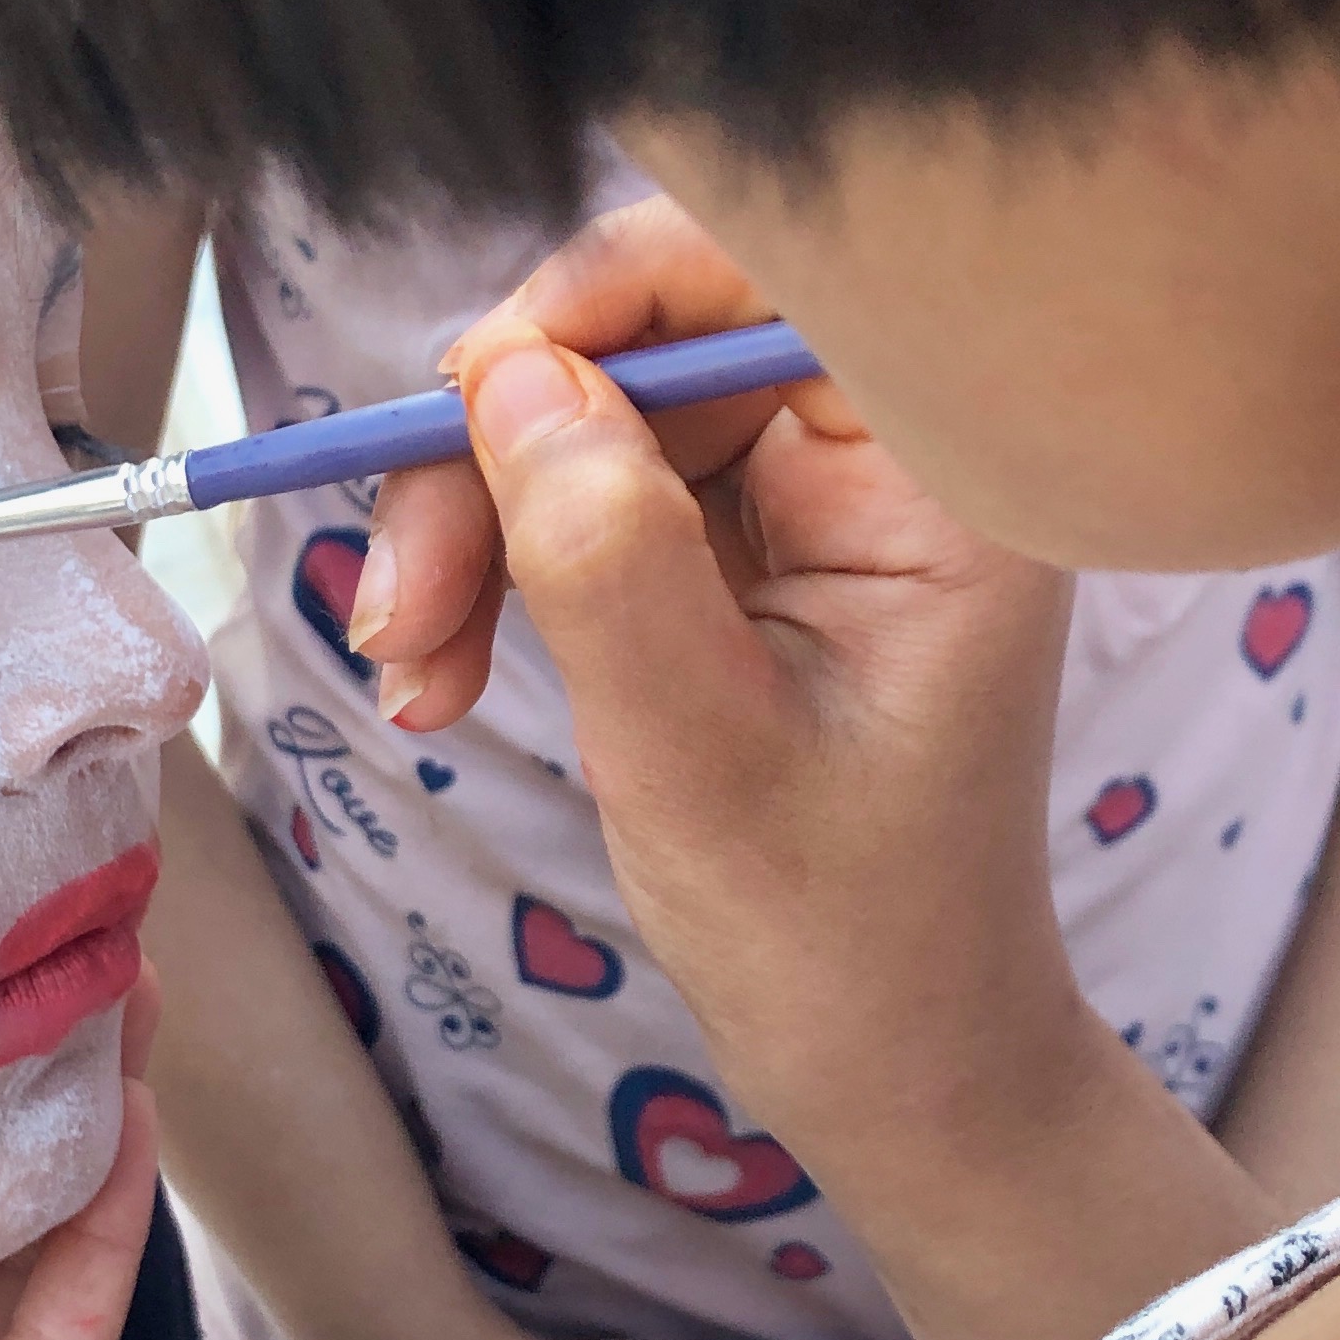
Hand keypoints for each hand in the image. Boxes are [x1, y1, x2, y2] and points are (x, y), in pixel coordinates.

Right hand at [355, 192, 1090, 1213]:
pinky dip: (494, 568)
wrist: (894, 1068)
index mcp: (942, 473)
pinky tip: (438, 673)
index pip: (768, 271)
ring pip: (590, 413)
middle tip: (397, 602)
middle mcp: (882, 451)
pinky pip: (584, 492)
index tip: (467, 397)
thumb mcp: (700, 755)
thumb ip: (609, 558)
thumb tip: (508, 375)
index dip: (601, 298)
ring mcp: (808, 495)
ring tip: (404, 668)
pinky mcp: (741, 548)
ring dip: (469, 524)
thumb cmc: (842, 937)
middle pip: (649, 339)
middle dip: (496, 450)